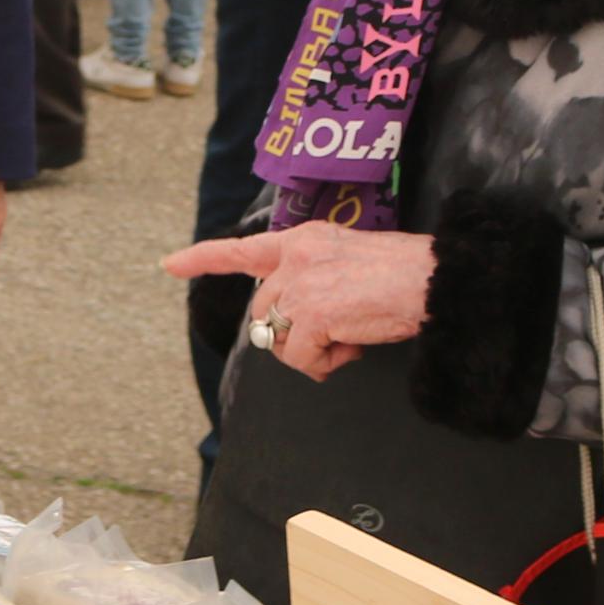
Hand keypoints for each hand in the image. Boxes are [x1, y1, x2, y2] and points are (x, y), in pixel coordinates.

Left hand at [163, 221, 434, 378]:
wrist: (433, 279)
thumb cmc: (405, 275)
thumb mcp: (348, 261)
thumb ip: (314, 277)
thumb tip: (295, 319)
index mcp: (305, 239)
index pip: (243, 249)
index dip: (203, 258)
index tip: (170, 265)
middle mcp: (296, 256)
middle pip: (265, 313)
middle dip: (294, 334)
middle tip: (338, 336)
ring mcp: (301, 284)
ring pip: (279, 339)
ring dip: (311, 352)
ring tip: (349, 341)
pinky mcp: (312, 313)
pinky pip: (299, 358)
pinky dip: (324, 364)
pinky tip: (352, 349)